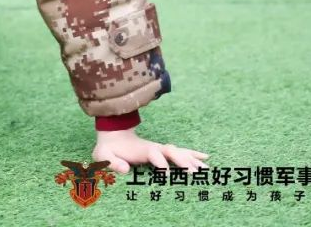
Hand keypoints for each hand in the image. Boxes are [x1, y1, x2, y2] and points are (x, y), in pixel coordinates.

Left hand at [92, 128, 208, 174]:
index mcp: (141, 149)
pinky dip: (193, 154)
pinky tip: (205, 158)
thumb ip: (111, 162)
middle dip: (183, 162)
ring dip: (193, 160)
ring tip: (207, 169)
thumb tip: (125, 170)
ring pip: (180, 152)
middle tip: (195, 174)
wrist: (112, 135)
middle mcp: (154, 148)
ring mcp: (160, 148)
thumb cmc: (108, 148)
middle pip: (172, 152)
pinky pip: (181, 152)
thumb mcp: (103, 155)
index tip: (168, 175)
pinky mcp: (163, 151)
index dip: (161, 164)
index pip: (155, 155)